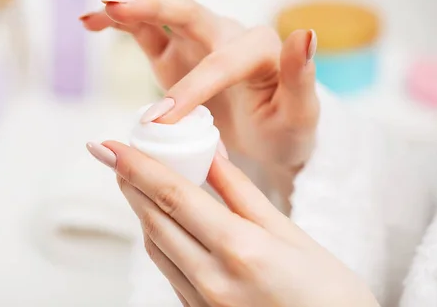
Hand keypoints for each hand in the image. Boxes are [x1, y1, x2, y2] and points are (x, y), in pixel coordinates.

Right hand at [81, 0, 318, 172]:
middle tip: (115, 2)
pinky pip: (145, 30)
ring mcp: (198, 41)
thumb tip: (305, 33)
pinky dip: (120, 21)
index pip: (219, 62)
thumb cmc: (288, 128)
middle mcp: (226, 35)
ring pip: (163, 4)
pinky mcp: (177, 54)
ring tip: (100, 1)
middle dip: (150, 3)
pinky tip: (93, 20)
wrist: (271, 137)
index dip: (190, 88)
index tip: (162, 121)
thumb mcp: (302, 111)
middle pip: (185, 6)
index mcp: (258, 50)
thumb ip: (302, 74)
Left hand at [86, 141, 378, 306]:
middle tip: (116, 154)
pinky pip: (168, 268)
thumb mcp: (290, 234)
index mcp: (239, 250)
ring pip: (155, 246)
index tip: (107, 145)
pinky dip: (160, 237)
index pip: (173, 197)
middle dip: (129, 182)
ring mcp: (202, 302)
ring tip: (135, 178)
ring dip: (140, 208)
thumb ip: (242, 193)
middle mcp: (212, 279)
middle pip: (154, 220)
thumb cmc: (329, 293)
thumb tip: (210, 155)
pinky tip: (162, 218)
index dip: (136, 167)